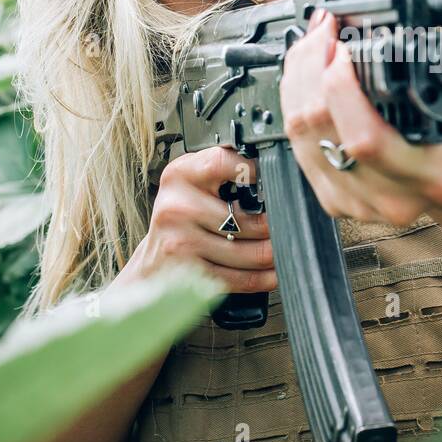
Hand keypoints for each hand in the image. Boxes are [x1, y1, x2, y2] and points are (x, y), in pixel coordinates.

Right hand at [120, 146, 274, 291]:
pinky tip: (272, 273)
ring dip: (273, 254)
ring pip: (248, 252)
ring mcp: (180, 243)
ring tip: (284, 249)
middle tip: (290, 226)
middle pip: (246, 219)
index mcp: (179, 175)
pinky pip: (240, 279)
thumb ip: (224, 172)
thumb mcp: (193, 186)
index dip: (254, 171)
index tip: (273, 180)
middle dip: (276, 227)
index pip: (222, 162)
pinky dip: (263, 278)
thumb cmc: (180, 221)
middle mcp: (176, 207)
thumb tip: (274, 174)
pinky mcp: (189, 275)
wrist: (151, 265)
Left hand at [279, 8, 441, 226]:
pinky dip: (293, 99)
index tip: (344, 45)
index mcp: (431, 178)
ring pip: (301, 133)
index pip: (366, 139)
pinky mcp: (332, 200)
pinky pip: (294, 144)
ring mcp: (357, 204)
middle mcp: (392, 198)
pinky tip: (304, 71)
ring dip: (298, 77)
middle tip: (324, 29)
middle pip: (322, 130)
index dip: (342, 88)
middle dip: (313, 68)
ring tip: (313, 40)